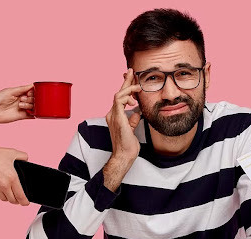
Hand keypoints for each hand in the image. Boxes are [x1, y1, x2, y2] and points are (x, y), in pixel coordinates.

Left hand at [0, 84, 33, 123]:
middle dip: (31, 98)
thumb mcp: (10, 91)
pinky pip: (33, 115)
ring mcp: (23, 108)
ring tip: (21, 105)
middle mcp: (22, 100)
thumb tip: (32, 85)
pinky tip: (31, 111)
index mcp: (19, 93)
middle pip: (34, 99)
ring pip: (34, 106)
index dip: (33, 92)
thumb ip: (22, 88)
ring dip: (30, 105)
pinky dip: (35, 113)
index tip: (29, 93)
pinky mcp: (23, 116)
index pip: (31, 92)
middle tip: (22, 99)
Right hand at [0, 146, 29, 205]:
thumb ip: (23, 156)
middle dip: (17, 200)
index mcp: (12, 178)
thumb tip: (26, 160)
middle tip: (18, 198)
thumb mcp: (12, 153)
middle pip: (13, 200)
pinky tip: (1, 190)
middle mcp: (4, 186)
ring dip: (8, 197)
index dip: (24, 202)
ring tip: (10, 193)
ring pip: (4, 199)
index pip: (20, 196)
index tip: (26, 203)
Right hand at [103, 69, 141, 191]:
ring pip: (118, 94)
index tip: (133, 79)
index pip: (121, 98)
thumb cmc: (128, 145)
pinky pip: (119, 100)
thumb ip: (133, 120)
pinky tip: (135, 96)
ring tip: (138, 86)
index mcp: (115, 115)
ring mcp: (112, 115)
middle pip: (118, 92)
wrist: (124, 155)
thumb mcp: (132, 129)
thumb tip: (137, 112)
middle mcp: (112, 113)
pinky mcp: (116, 117)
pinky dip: (127, 95)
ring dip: (128, 88)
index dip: (126, 88)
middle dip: (125, 81)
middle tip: (131, 70)